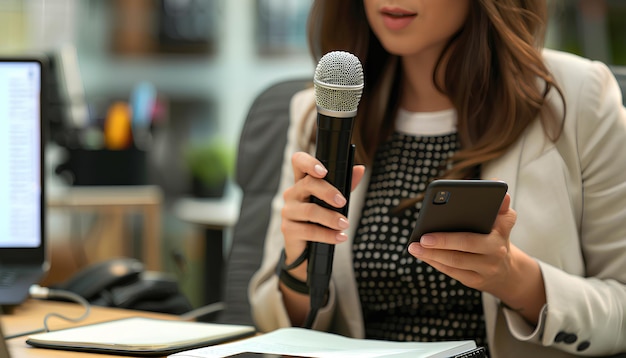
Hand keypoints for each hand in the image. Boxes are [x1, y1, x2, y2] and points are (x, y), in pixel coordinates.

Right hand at [281, 152, 364, 273]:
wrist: (307, 251)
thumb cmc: (321, 220)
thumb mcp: (334, 202)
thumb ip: (345, 185)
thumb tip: (360, 169)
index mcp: (303, 182)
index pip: (298, 162)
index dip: (309, 163)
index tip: (324, 171)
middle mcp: (292, 193)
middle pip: (307, 184)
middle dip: (328, 192)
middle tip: (343, 202)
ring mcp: (288, 211)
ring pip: (310, 210)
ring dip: (331, 218)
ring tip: (345, 224)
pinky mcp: (288, 229)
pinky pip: (309, 231)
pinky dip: (328, 235)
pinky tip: (340, 237)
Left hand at [407, 193, 545, 322]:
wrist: (507, 271)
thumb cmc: (495, 237)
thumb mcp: (502, 221)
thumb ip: (498, 203)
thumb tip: (495, 180)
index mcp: (502, 230)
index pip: (485, 222)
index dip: (472, 215)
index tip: (441, 214)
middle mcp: (497, 250)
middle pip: (466, 243)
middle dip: (443, 240)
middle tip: (422, 237)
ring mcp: (486, 268)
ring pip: (455, 261)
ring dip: (432, 254)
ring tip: (414, 247)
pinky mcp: (475, 280)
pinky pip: (451, 272)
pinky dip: (434, 262)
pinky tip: (421, 255)